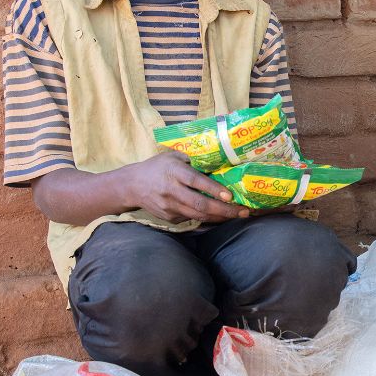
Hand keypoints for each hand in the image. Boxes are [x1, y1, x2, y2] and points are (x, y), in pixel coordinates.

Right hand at [122, 150, 248, 222]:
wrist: (132, 185)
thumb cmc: (157, 167)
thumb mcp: (172, 156)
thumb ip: (192, 158)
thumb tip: (218, 161)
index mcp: (173, 172)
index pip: (195, 181)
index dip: (213, 189)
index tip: (230, 195)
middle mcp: (171, 191)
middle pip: (200, 204)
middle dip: (224, 210)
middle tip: (243, 211)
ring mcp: (170, 207)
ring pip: (198, 215)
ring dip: (220, 216)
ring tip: (238, 214)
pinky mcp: (170, 218)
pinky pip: (192, 219)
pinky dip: (208, 218)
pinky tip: (221, 215)